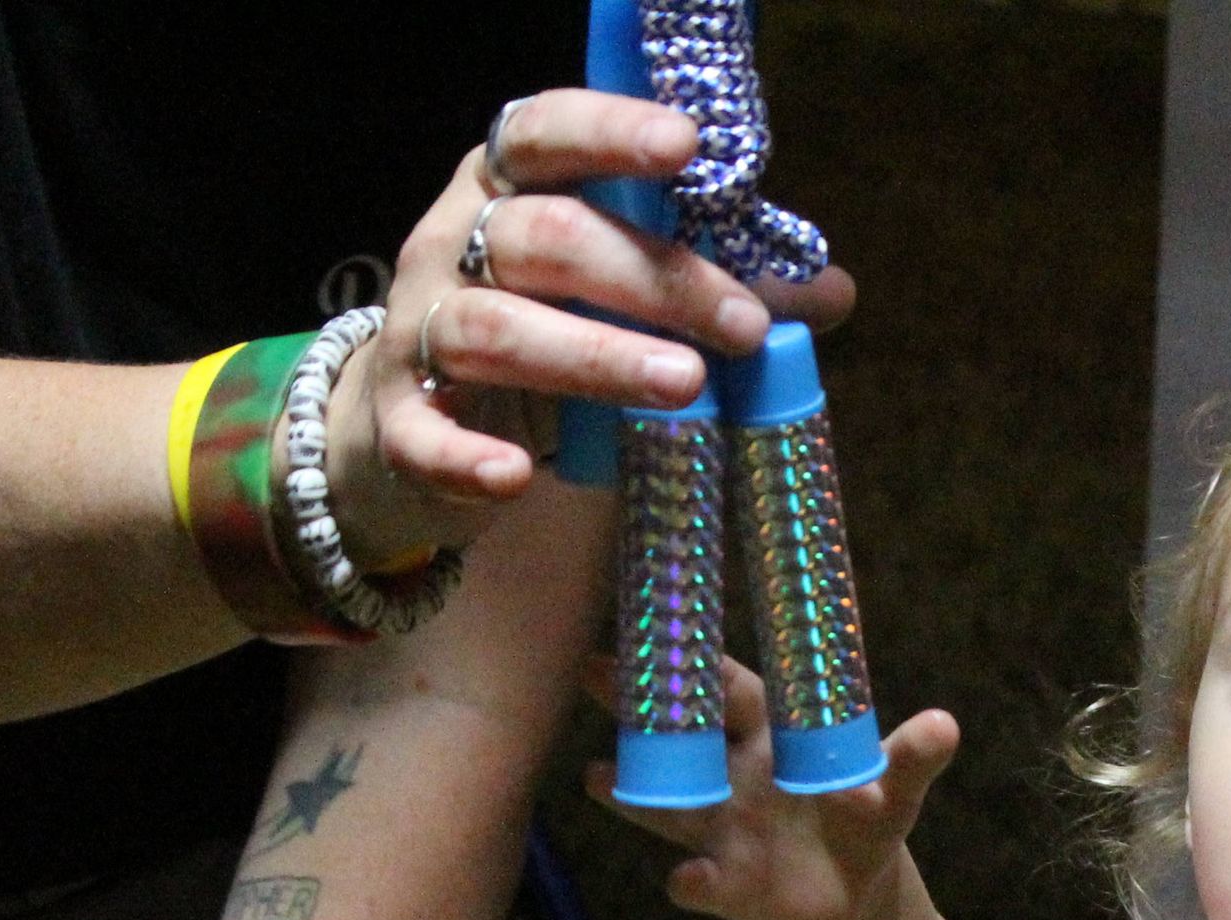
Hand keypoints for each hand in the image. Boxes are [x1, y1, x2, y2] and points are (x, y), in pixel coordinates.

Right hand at [342, 90, 861, 548]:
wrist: (417, 426)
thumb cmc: (544, 334)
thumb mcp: (625, 298)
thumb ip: (718, 285)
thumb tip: (833, 290)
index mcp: (508, 188)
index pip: (546, 133)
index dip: (611, 132)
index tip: (687, 148)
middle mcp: (450, 243)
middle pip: (545, 238)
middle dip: (651, 277)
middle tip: (744, 328)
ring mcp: (417, 330)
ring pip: (494, 330)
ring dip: (594, 356)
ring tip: (685, 386)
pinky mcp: (397, 421)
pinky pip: (425, 437)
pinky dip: (468, 458)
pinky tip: (518, 476)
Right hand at [592, 656, 958, 919]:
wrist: (853, 891)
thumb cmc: (866, 816)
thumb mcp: (896, 786)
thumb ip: (911, 757)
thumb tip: (945, 725)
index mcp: (772, 732)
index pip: (729, 687)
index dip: (698, 660)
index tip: (661, 626)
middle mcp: (732, 772)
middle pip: (679, 733)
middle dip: (638, 704)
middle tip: (591, 669)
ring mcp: (720, 827)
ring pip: (667, 802)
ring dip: (633, 792)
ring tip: (596, 777)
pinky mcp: (725, 882)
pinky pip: (701, 881)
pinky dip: (693, 882)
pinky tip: (685, 879)